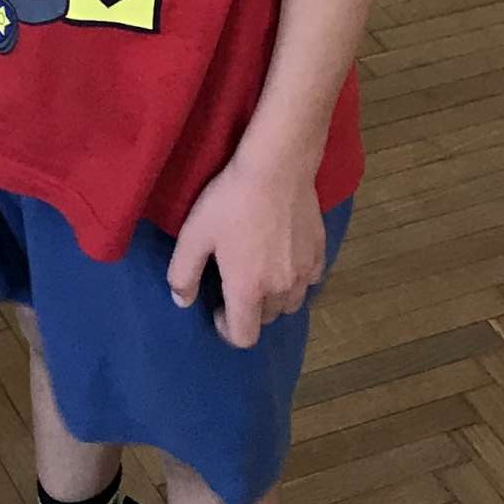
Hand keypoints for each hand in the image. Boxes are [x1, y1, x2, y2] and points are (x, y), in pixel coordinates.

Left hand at [166, 149, 325, 349]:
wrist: (276, 167)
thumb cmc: (230, 201)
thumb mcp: (193, 235)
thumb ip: (183, 274)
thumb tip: (182, 301)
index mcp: (247, 289)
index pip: (244, 337)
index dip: (227, 330)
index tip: (217, 308)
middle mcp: (280, 288)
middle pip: (267, 319)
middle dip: (249, 311)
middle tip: (235, 282)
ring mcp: (304, 271)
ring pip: (291, 303)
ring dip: (274, 299)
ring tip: (261, 273)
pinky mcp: (320, 252)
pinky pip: (310, 280)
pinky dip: (297, 279)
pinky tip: (285, 258)